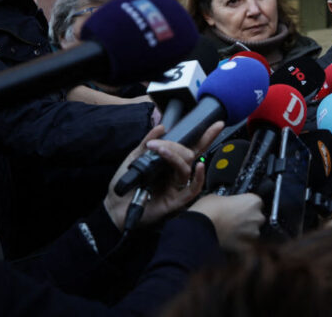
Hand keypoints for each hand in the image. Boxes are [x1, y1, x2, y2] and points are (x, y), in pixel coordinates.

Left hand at [104, 121, 223, 230]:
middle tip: (160, 144)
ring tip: (160, 150)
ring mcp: (177, 187)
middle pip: (190, 155)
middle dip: (177, 146)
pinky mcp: (176, 201)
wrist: (115, 206)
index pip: (190, 147)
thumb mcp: (134, 158)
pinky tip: (198, 167)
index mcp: (169, 163)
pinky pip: (193, 189)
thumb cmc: (126, 185)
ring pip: (187, 168)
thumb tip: (162, 127)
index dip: (205, 136)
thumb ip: (147, 143)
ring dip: (176, 156)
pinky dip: (198, 178)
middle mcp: (176, 174)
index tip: (216, 124)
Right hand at [189, 193, 264, 250]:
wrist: (199, 229)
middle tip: (232, 219)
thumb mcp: (218, 197)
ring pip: (252, 233)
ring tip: (229, 231)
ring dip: (244, 232)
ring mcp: (252, 233)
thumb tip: (228, 203)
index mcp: (253, 201)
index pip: (255, 202)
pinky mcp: (246, 247)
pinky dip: (239, 245)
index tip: (238, 207)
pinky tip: (229, 242)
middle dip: (247, 219)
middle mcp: (257, 217)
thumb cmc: (208, 209)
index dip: (246, 205)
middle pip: (256, 218)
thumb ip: (230, 200)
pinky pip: (245, 246)